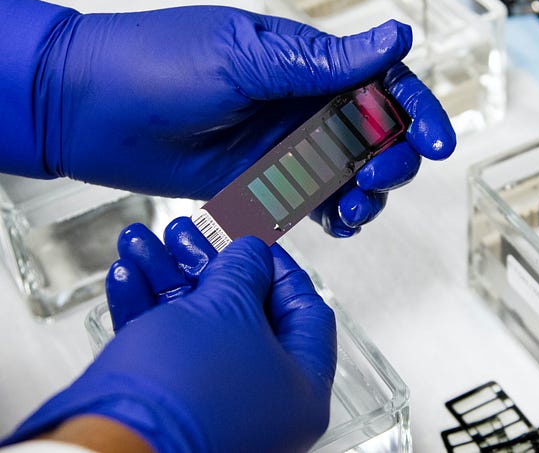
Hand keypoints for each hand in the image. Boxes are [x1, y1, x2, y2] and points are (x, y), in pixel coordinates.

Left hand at [0, 0, 456, 236]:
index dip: (419, 112)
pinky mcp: (266, 183)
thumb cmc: (159, 65)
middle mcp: (306, 105)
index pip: (384, 84)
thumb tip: (394, 38)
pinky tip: (335, 221)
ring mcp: (287, 147)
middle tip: (376, 176)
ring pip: (355, 175)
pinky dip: (338, 216)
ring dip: (368, 194)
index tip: (438, 142)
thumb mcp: (246, 57)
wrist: (91, 110)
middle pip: (380, 136)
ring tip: (350, 207)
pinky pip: (318, 203)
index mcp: (309, 64)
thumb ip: (322, 61)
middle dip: (395, 160)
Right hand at [2, 217, 336, 451]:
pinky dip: (145, 310)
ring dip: (165, 278)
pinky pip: (164, 350)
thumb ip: (245, 271)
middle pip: (244, 315)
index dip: (280, 268)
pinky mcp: (168, 409)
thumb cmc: (185, 391)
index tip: (255, 239)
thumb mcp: (228, 309)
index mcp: (300, 388)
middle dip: (207, 265)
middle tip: (185, 232)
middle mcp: (262, 403)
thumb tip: (252, 254)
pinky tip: (125, 276)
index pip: (305, 313)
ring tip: (139, 242)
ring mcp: (214, 407)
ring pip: (195, 327)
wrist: (107, 449)